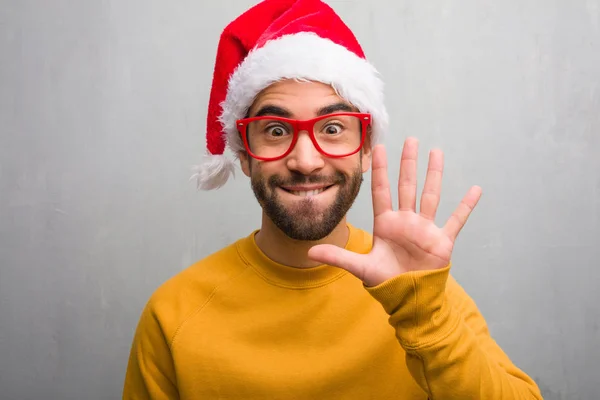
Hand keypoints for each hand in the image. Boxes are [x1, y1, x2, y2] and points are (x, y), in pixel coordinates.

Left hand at [308, 137, 481, 286]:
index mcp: (386, 224)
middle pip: (407, 186)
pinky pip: (456, 219)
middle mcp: (406, 221)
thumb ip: (338, 256)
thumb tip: (310, 252)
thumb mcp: (360, 267)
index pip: (382, 191)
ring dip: (434, 174)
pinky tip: (475, 189)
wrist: (408, 299)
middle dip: (408, 163)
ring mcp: (425, 228)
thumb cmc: (385, 282)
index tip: (380, 148)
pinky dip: (466, 205)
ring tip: (436, 152)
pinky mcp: (442, 240)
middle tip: (411, 139)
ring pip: (431, 195)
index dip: (381, 170)